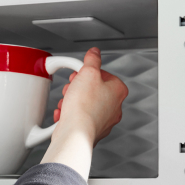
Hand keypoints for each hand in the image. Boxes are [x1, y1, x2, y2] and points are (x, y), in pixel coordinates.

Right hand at [40, 47, 128, 178]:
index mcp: (118, 91)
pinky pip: (81, 118)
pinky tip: (65, 113)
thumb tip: (95, 52)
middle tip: (71, 87)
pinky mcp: (92, 132)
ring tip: (67, 101)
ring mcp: (104, 122)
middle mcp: (115, 108)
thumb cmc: (84, 106)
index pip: (104, 75)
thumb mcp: (88, 72)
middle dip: (79, 87)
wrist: (75, 132)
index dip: (88, 73)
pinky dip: (72, 115)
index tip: (79, 74)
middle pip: (94, 90)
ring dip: (74, 101)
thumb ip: (92, 59)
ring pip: (86, 105)